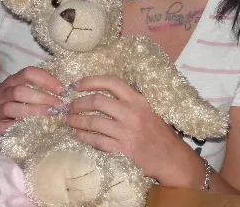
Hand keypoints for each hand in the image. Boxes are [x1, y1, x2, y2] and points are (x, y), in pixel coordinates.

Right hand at [0, 66, 64, 133]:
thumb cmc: (12, 100)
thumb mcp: (22, 88)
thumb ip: (39, 86)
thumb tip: (65, 89)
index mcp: (12, 80)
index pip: (29, 73)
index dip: (47, 80)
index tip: (62, 90)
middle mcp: (3, 93)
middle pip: (20, 91)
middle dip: (43, 98)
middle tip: (59, 106)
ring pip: (12, 108)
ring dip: (33, 112)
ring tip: (50, 116)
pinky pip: (4, 126)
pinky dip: (19, 127)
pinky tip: (33, 129)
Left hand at [65, 75, 191, 181]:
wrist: (171, 158)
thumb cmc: (159, 133)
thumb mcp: (148, 109)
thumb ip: (129, 101)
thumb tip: (102, 94)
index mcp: (138, 99)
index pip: (111, 82)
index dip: (90, 81)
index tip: (76, 85)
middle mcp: (131, 112)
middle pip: (97, 101)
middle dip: (78, 103)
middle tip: (69, 106)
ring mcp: (126, 131)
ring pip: (93, 122)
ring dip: (76, 120)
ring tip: (68, 120)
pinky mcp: (122, 149)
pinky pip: (96, 141)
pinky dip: (83, 137)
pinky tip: (77, 134)